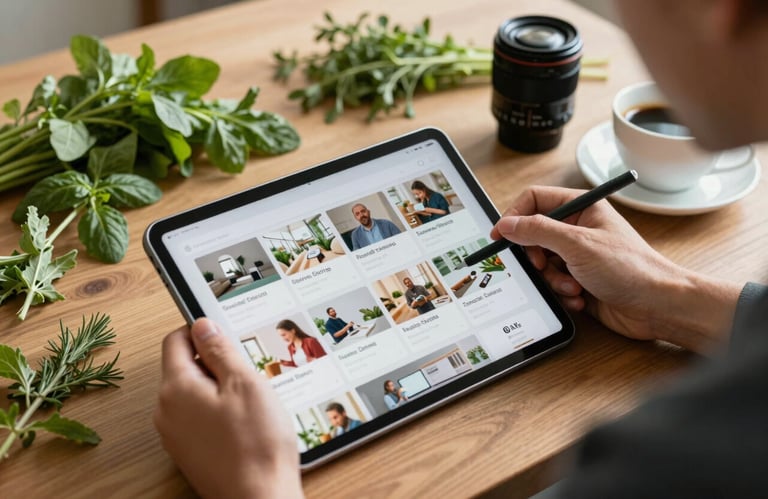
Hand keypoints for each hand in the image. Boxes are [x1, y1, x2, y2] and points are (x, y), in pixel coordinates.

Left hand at [155, 318, 302, 498]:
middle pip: (183, 367)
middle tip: (246, 373)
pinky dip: (218, 413)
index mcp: (176, 388)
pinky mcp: (188, 453)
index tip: (225, 335)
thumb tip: (202, 326)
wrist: (259, 498)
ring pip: (192, 394)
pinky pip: (197, 418)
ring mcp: (175, 436)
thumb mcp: (244, 382)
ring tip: (250, 403)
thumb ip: (220, 350)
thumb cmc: (256, 443)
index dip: (200, 331)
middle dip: (214, 363)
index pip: (174, 340)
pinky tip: (244, 424)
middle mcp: (166, 411)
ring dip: (218, 388)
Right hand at [491, 186, 740, 353]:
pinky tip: (581, 297)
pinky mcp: (579, 280)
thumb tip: (507, 224)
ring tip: (573, 286)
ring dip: (552, 279)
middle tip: (543, 265)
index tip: (500, 236)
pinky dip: (561, 293)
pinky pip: (552, 284)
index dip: (514, 216)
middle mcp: (578, 229)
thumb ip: (538, 230)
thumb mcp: (577, 244)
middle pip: (533, 235)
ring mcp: (578, 256)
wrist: (658, 306)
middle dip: (536, 256)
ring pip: (541, 264)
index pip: (534, 200)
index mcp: (581, 208)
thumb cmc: (631, 269)